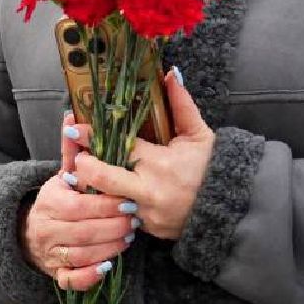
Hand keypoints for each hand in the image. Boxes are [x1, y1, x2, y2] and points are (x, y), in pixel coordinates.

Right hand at [21, 112, 138, 291]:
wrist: (32, 234)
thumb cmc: (58, 199)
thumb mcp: (63, 174)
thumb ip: (72, 150)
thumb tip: (72, 116)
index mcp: (50, 200)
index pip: (78, 205)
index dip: (105, 205)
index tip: (129, 200)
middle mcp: (47, 228)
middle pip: (83, 231)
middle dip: (112, 226)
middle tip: (134, 220)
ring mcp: (51, 253)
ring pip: (82, 255)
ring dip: (109, 248)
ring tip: (128, 237)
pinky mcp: (56, 274)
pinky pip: (72, 280)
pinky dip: (90, 276)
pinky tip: (108, 267)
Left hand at [72, 68, 213, 240]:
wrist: (228, 209)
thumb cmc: (212, 168)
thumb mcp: (199, 135)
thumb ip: (182, 105)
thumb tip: (171, 74)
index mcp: (161, 163)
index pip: (119, 146)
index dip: (93, 137)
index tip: (75, 128)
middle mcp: (150, 191)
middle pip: (102, 179)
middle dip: (82, 167)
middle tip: (75, 156)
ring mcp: (146, 214)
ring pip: (107, 202)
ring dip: (94, 189)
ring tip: (84, 175)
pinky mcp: (147, 229)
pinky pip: (122, 215)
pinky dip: (114, 203)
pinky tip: (108, 193)